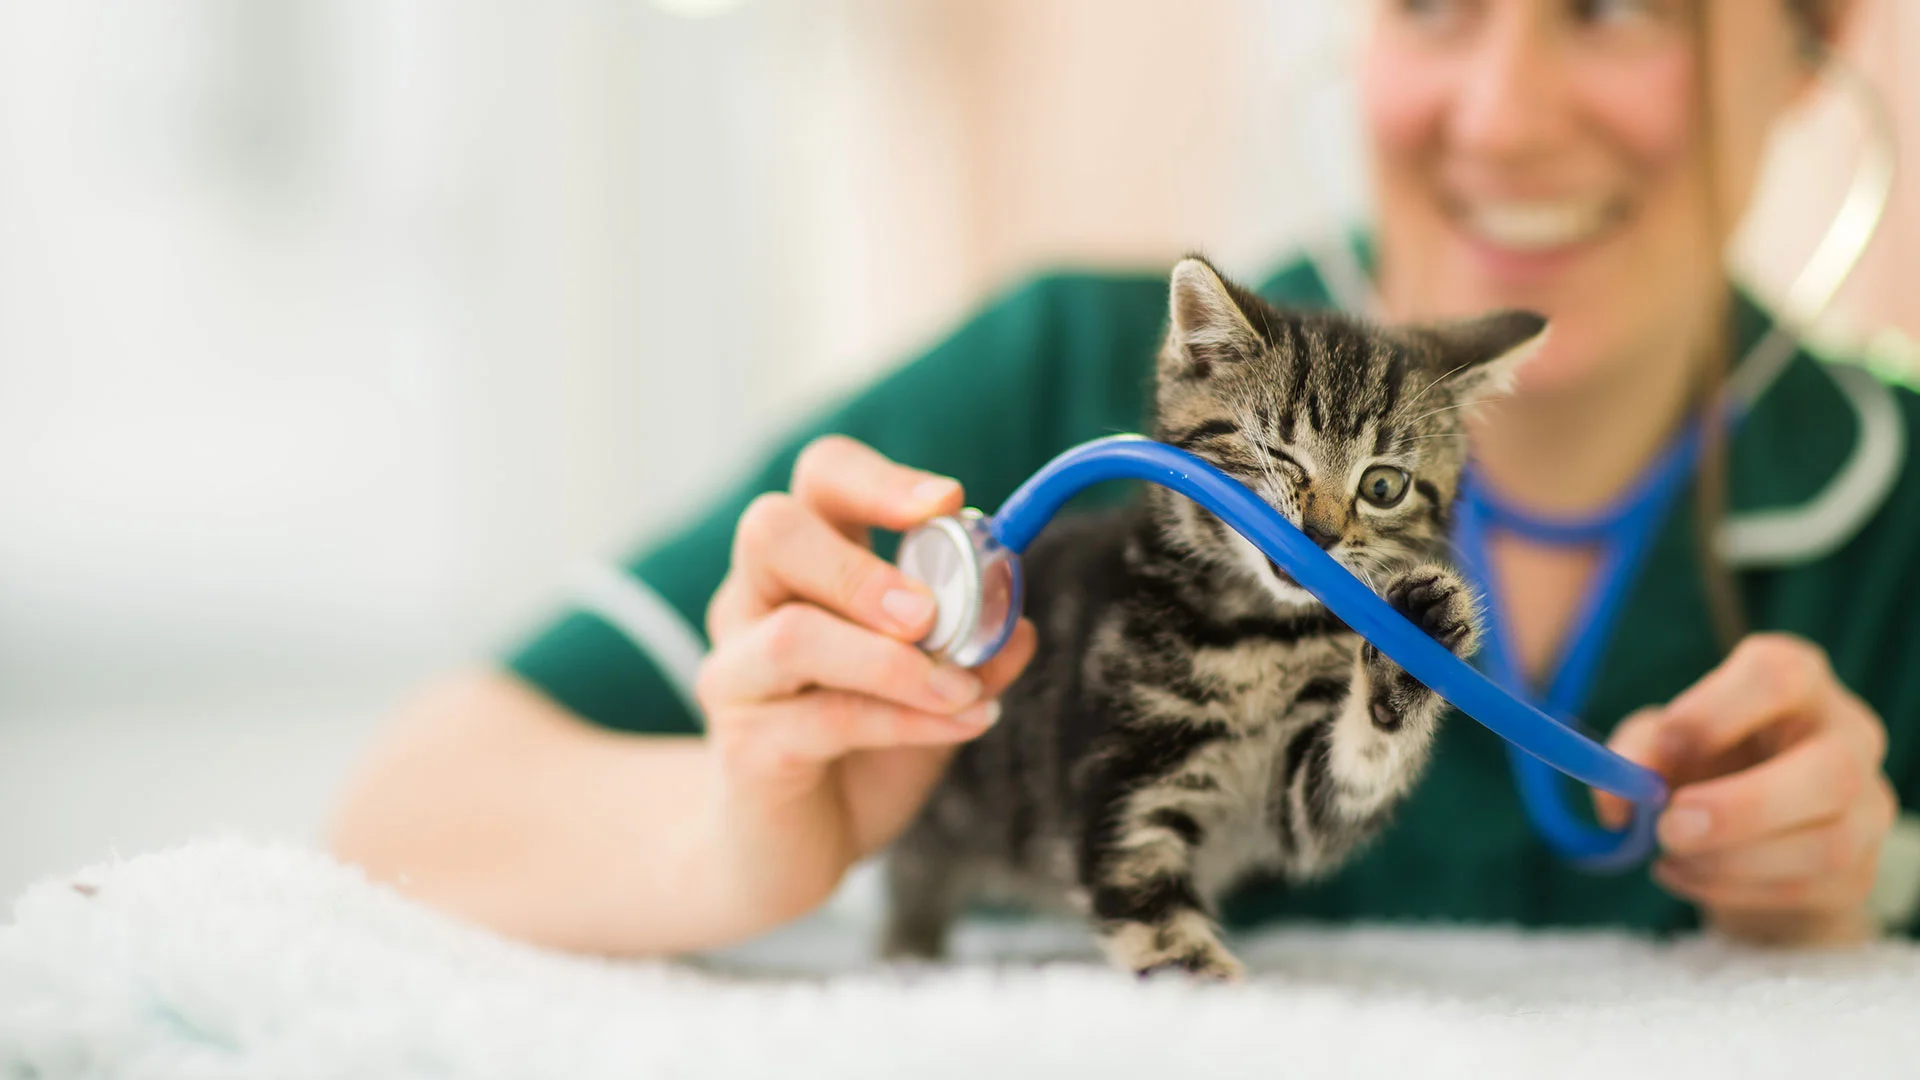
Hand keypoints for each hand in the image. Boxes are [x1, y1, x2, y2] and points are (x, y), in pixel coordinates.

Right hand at [697, 435, 1036, 929]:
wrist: (788, 851)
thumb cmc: (858, 751)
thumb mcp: (931, 691)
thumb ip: (971, 651)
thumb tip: (1020, 623)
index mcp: (803, 566)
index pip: (820, 481)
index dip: (877, 480)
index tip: (947, 501)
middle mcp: (752, 604)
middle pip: (772, 531)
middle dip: (859, 565)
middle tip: (930, 612)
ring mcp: (737, 674)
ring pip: (789, 634)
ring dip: (890, 659)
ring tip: (961, 688)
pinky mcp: (744, 747)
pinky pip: (822, 720)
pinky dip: (905, 720)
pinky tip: (962, 726)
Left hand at [1598, 634, 1896, 945]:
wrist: (1745, 833)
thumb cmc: (1701, 762)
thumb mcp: (1659, 743)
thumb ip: (1633, 755)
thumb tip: (1617, 801)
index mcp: (1796, 680)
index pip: (1778, 675)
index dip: (1717, 711)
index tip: (1666, 746)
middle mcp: (1847, 735)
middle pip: (1830, 772)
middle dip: (1742, 808)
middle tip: (1669, 828)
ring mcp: (1867, 805)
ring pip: (1826, 845)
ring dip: (1732, 862)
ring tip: (1669, 856)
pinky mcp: (1859, 869)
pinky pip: (1806, 890)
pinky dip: (1734, 891)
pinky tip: (1691, 875)